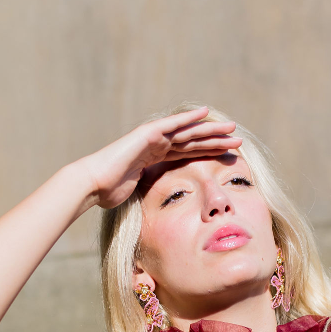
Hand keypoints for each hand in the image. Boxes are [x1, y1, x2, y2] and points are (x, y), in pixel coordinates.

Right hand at [79, 107, 240, 209]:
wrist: (93, 185)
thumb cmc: (109, 194)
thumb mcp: (138, 196)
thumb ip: (151, 197)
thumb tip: (160, 217)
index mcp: (156, 159)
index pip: (189, 154)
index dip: (209, 153)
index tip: (229, 155)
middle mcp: (156, 145)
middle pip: (193, 141)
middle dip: (216, 140)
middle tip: (237, 139)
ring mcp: (152, 138)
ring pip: (188, 132)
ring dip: (210, 130)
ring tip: (232, 128)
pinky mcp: (147, 134)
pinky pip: (173, 124)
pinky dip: (189, 118)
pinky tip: (206, 114)